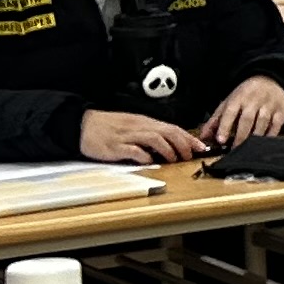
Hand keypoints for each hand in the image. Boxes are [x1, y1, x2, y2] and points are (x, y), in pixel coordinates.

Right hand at [80, 110, 205, 165]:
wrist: (82, 125)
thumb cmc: (109, 127)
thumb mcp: (133, 126)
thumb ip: (151, 134)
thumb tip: (172, 144)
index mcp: (144, 122)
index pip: (172, 128)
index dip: (188, 137)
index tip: (200, 146)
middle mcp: (138, 127)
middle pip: (167, 132)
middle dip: (182, 144)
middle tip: (189, 155)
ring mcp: (127, 136)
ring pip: (154, 138)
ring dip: (167, 149)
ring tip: (173, 159)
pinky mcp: (115, 147)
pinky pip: (132, 150)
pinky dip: (143, 155)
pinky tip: (149, 161)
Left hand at [201, 76, 283, 146]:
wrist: (270, 80)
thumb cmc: (246, 95)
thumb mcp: (229, 102)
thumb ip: (216, 120)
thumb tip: (204, 137)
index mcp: (238, 97)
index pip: (230, 112)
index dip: (224, 127)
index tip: (221, 140)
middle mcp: (254, 100)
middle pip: (247, 120)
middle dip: (240, 136)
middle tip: (234, 150)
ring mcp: (269, 105)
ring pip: (262, 123)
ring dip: (254, 138)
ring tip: (247, 149)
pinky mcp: (281, 111)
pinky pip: (276, 126)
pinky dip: (269, 136)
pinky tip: (262, 143)